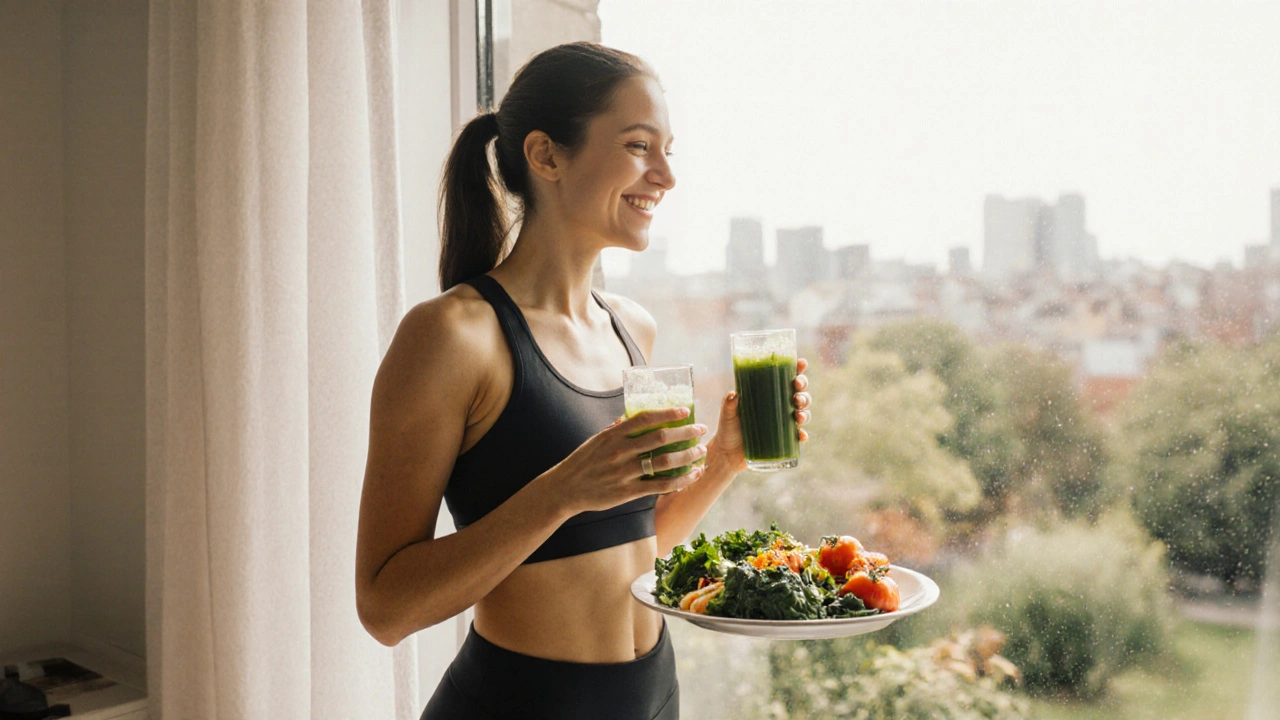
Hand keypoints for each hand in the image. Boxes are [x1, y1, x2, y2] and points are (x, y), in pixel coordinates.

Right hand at [538, 408, 708, 515]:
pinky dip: (679, 481)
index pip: (645, 418)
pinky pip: (660, 485)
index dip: (667, 413)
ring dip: (687, 456)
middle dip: (685, 432)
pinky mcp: (627, 492)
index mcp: (613, 435)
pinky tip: (692, 476)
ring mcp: (624, 473)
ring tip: (700, 452)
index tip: (684, 411)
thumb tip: (634, 416)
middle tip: (700, 430)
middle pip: (660, 438)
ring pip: (664, 462)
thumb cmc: (583, 462)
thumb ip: (617, 428)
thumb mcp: (597, 440)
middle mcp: (620, 452)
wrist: (565, 489)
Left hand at [706, 358, 811, 472]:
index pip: (786, 378)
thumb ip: (729, 404)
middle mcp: (779, 406)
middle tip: (797, 389)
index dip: (797, 369)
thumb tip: (734, 394)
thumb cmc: (728, 429)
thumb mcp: (727, 414)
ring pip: (802, 412)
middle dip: (802, 389)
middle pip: (798, 393)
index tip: (801, 363)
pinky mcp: (784, 440)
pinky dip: (802, 435)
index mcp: (768, 394)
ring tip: (798, 414)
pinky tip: (801, 435)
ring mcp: (783, 423)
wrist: (728, 455)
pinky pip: (798, 436)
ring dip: (805, 411)